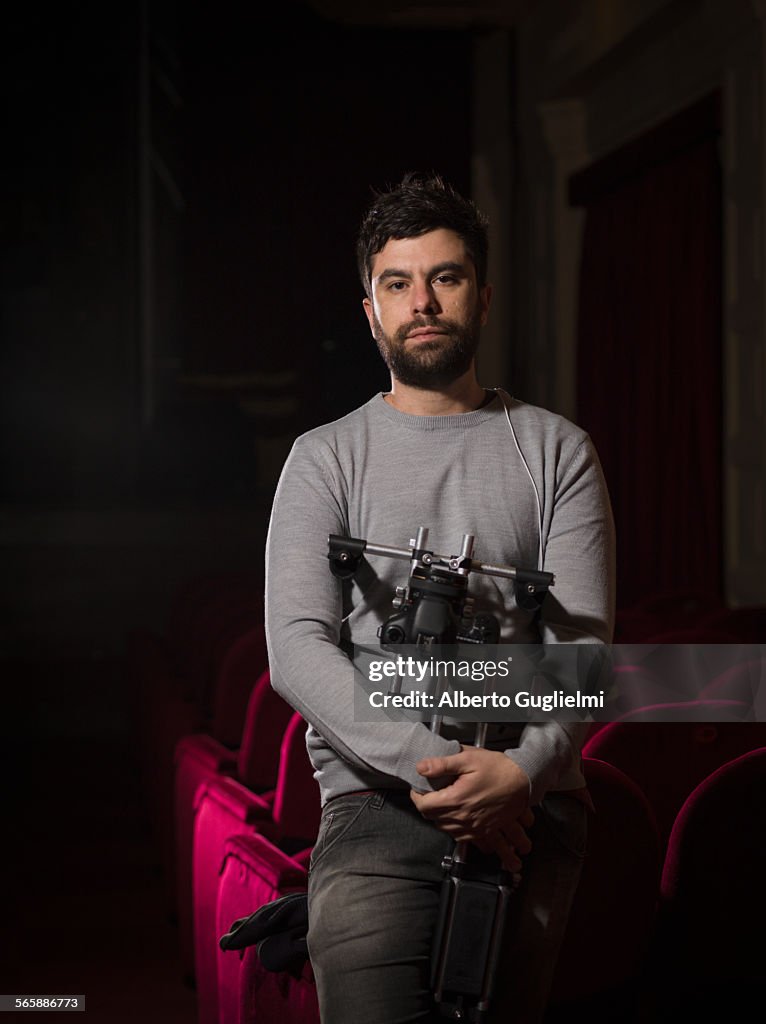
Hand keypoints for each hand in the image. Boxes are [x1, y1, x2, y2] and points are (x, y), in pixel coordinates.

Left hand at [410, 746, 533, 870]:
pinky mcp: (485, 832)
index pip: (424, 806)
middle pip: (433, 819)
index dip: (416, 796)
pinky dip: (458, 832)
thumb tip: (421, 767)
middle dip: (428, 806)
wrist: (524, 781)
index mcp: (456, 799)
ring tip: (443, 806)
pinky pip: (465, 839)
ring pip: (447, 830)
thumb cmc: (499, 768)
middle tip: (431, 794)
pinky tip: (459, 824)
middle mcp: (464, 818)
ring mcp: (475, 828)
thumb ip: (442, 764)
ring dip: (441, 820)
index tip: (418, 788)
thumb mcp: (468, 759)